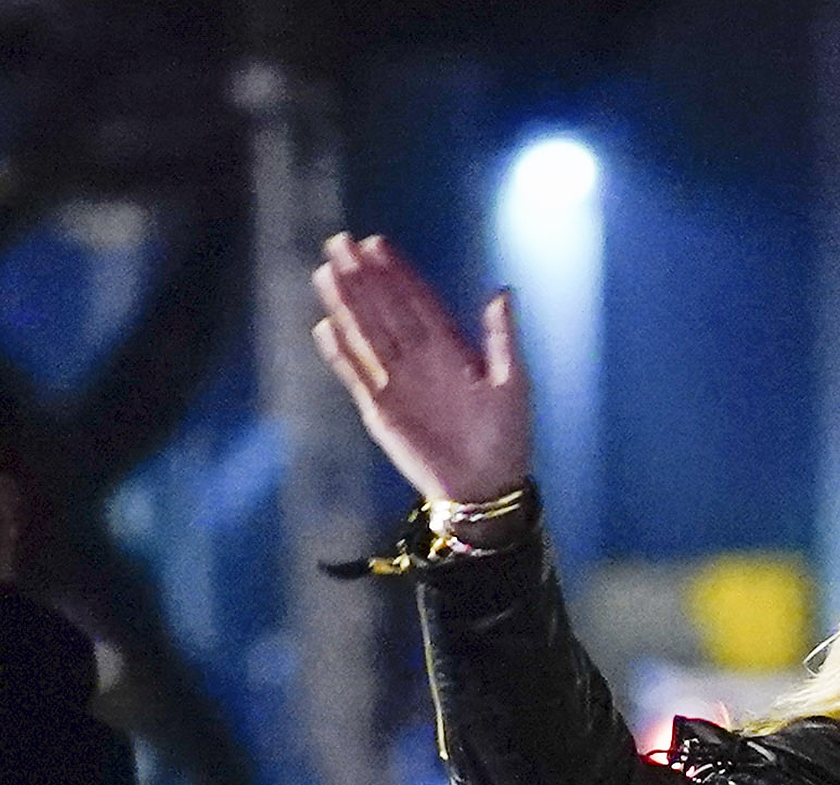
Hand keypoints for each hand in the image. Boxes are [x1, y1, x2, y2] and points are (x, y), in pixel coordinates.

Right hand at [308, 233, 530, 509]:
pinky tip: (327, 328)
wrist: (488, 487)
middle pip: (385, 310)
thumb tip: (502, 291)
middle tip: (340, 243)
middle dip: (364, 277)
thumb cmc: (506, 437)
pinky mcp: (381, 411)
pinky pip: (357, 377)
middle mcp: (418, 359)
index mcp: (449, 348)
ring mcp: (397, 383)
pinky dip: (342, 355)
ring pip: (367, 335)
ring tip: (327, 273)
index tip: (377, 244)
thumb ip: (503, 337)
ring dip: (347, 305)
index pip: (417, 301)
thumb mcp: (513, 382)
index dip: (398, 274)